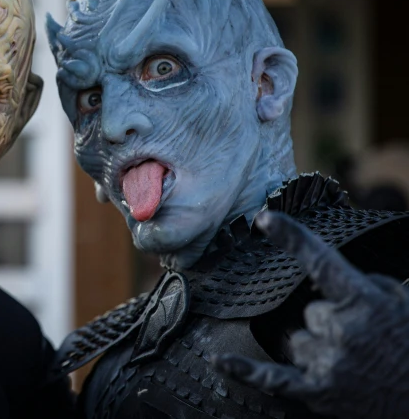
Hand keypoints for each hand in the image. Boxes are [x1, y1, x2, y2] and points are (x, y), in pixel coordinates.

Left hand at [213, 211, 408, 418]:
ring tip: (352, 364)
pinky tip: (219, 360)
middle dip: (328, 322)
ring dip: (316, 349)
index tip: (265, 218)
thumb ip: (365, 284)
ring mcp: (329, 361)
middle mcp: (343, 329)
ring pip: (296, 341)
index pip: (322, 261)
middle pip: (308, 311)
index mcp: (365, 301)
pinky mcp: (318, 391)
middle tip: (361, 340)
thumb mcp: (401, 305)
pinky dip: (245, 371)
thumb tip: (330, 275)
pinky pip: (272, 378)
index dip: (293, 238)